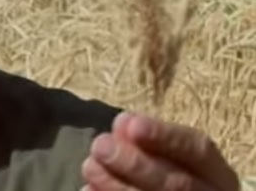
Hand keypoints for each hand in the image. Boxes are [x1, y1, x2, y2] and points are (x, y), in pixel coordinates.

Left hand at [81, 111, 240, 190]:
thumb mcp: (171, 157)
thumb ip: (149, 142)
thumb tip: (121, 126)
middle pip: (176, 185)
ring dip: (115, 186)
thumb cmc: (171, 175)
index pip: (198, 150)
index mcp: (217, 174)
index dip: (163, 135)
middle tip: (100, 146)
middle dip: (134, 163)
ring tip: (90, 166)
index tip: (126, 122)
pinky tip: (88, 190)